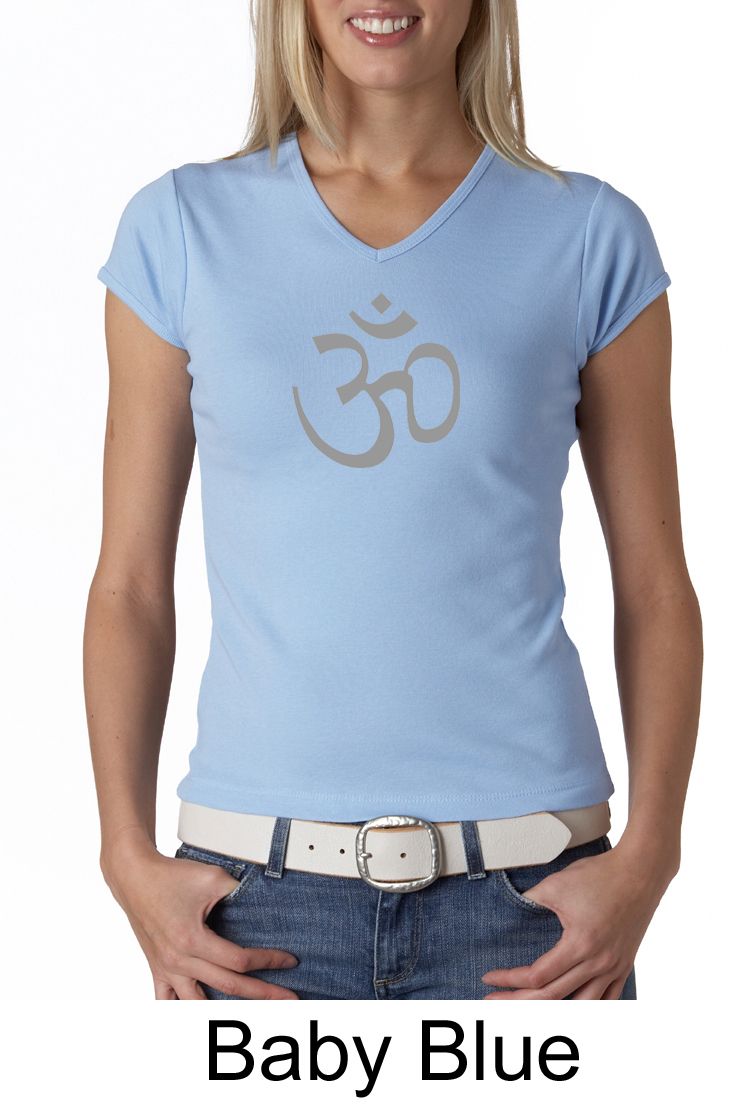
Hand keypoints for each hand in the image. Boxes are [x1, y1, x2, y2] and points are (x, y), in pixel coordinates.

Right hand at [101, 839, 299, 998]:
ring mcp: (166, 969)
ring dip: (224, 1011)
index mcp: (193, 941)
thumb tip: (264, 903)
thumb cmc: (171, 876)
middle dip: (263, 994)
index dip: (269, 961)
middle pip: (229, 987)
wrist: (135, 877)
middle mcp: (179, 961)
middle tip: (290, 998)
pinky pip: (167, 1002)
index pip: (240, 961)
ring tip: (249, 1014)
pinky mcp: (157, 969)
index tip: (289, 960)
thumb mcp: (213, 878)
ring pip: (198, 1005)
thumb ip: (240, 893)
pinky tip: (200, 1015)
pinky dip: (182, 1012)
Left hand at [480, 842, 674, 998]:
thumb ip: (530, 901)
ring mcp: (615, 967)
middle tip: (494, 1000)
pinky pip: (608, 999)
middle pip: (553, 997)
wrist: (640, 872)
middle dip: (519, 1001)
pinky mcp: (624, 965)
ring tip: (531, 1008)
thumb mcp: (556, 884)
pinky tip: (574, 1007)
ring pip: (582, 1006)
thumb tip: (509, 909)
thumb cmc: (600, 875)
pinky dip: (588, 1007)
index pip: (537, 976)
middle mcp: (598, 963)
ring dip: (553, 1010)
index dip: (509, 979)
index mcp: (580, 945)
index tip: (490, 977)